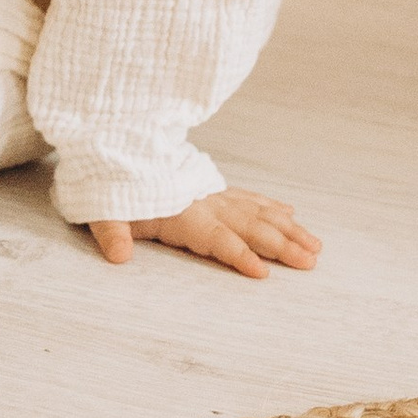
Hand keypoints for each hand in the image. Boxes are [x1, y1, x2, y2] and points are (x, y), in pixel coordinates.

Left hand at [85, 188, 320, 278]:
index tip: (263, 271)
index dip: (239, 254)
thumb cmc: (109, 186)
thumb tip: (118, 256)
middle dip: (281, 245)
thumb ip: (112, 233)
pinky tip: (290, 214)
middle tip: (309, 263)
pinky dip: (271, 206)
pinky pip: (249, 197)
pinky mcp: (212, 189)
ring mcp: (212, 194)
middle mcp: (204, 203)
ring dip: (288, 229)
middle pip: (249, 226)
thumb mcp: (102, 211)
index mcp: (181, 213)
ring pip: (258, 212)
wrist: (112, 146)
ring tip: (315, 247)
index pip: (216, 238)